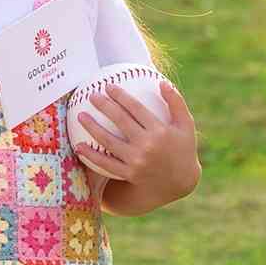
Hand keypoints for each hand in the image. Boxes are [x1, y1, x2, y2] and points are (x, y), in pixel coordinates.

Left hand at [74, 79, 198, 198]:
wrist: (181, 182)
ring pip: (109, 141)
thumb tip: (162, 82)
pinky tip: (79, 147)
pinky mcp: (129, 174)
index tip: (109, 86)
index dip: (121, 96)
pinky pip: (106, 164)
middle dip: (104, 106)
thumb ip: (176, 103)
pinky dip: (91, 156)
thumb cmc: (183, 148)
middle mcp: (147, 145)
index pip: (136, 108)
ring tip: (80, 116)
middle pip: (120, 121)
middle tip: (92, 95)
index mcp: (160, 130)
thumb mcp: (186, 124)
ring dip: (92, 127)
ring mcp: (137, 161)